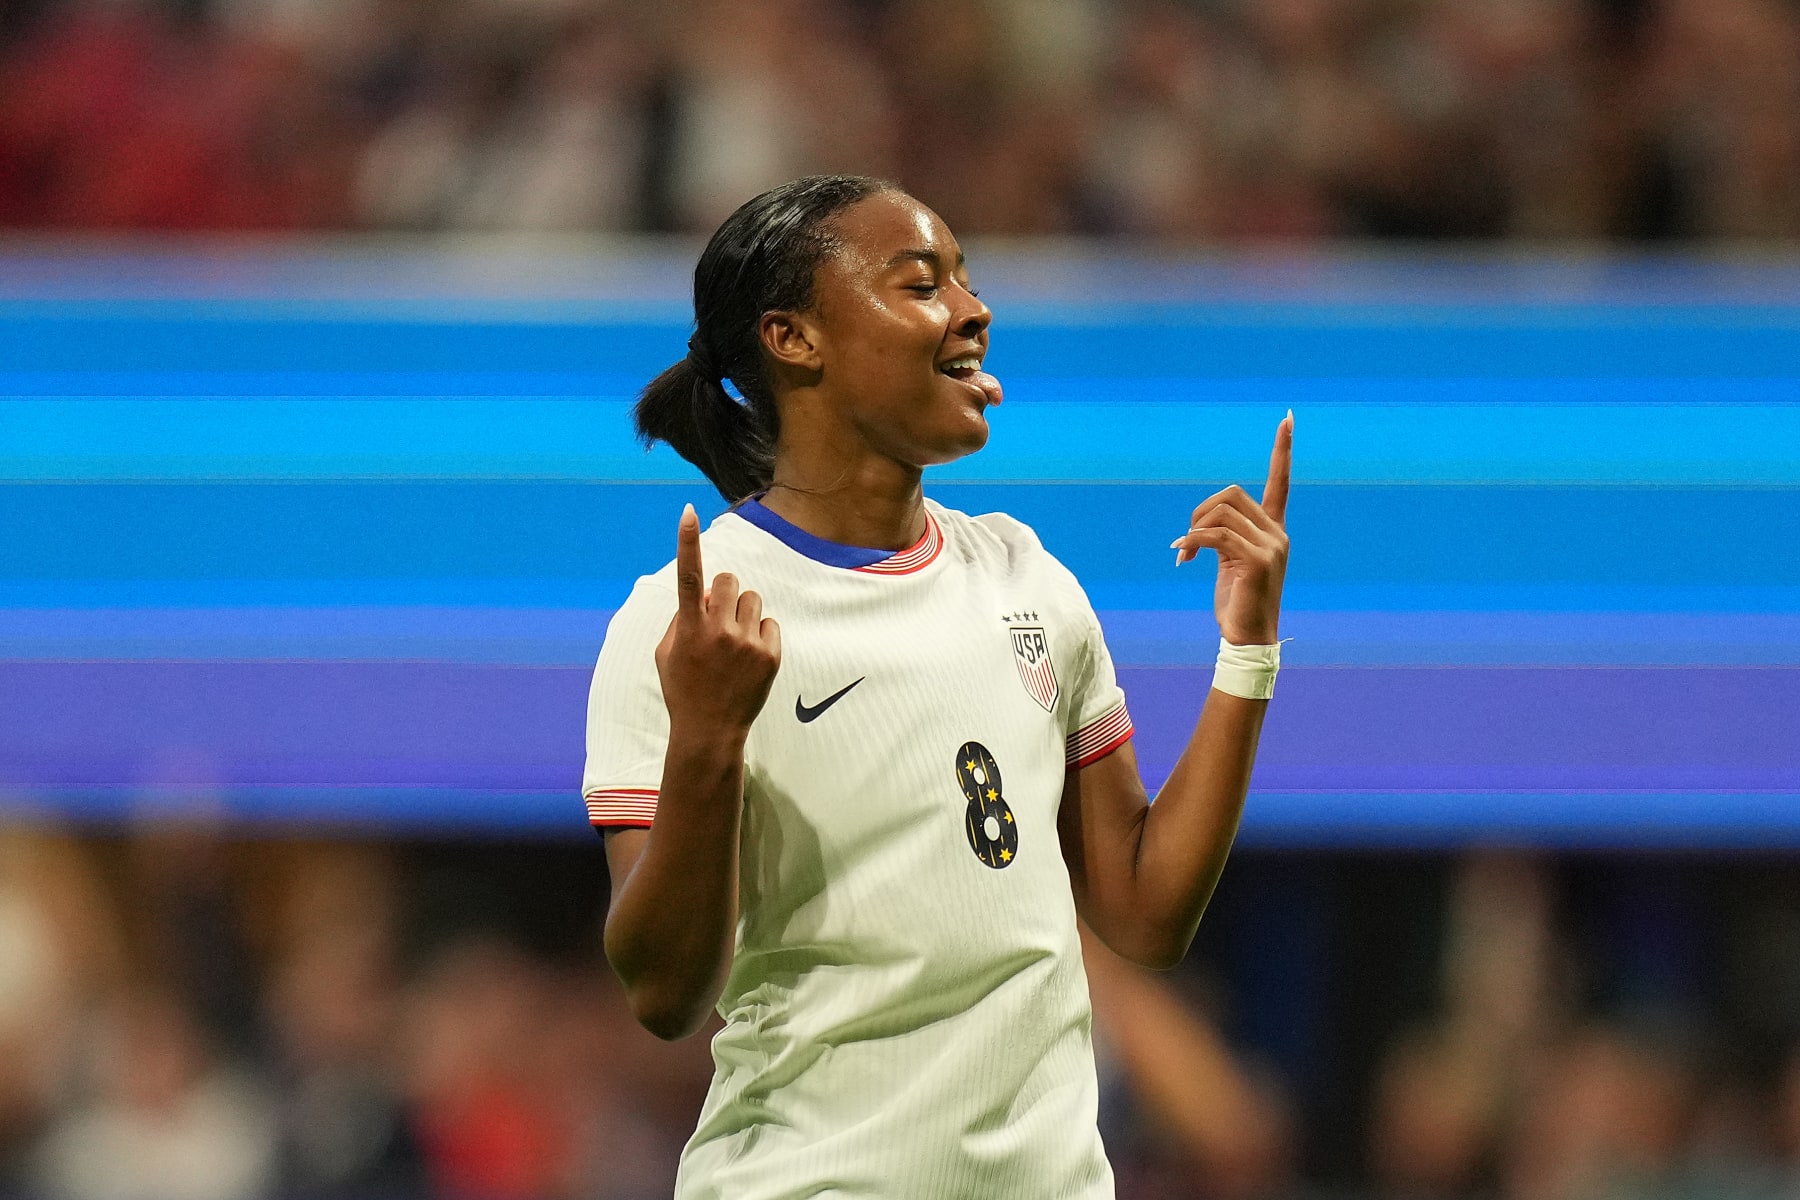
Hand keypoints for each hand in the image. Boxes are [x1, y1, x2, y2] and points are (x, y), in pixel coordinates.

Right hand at [656, 504, 781, 736]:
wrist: (710, 731)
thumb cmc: (684, 688)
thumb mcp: (667, 653)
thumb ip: (683, 617)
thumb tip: (707, 593)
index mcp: (689, 628)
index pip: (688, 576)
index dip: (686, 541)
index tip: (687, 511)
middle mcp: (719, 631)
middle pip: (729, 580)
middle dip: (724, 592)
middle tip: (717, 617)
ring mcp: (747, 644)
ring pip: (752, 599)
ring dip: (743, 612)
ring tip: (733, 642)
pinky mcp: (769, 656)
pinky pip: (769, 623)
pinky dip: (760, 633)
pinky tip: (748, 657)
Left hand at [1170, 411, 1291, 644]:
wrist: (1248, 637)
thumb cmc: (1237, 602)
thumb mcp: (1231, 562)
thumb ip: (1225, 536)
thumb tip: (1199, 525)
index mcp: (1274, 529)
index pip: (1281, 482)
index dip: (1283, 451)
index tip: (1288, 418)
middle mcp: (1278, 533)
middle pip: (1231, 495)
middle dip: (1199, 512)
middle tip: (1185, 541)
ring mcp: (1271, 546)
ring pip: (1221, 513)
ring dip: (1193, 530)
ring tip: (1183, 554)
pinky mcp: (1258, 560)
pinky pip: (1215, 536)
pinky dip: (1192, 543)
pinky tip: (1181, 557)